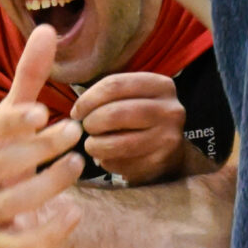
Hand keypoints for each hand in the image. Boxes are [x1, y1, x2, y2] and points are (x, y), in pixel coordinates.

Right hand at [0, 24, 87, 247]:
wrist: (17, 204)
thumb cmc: (15, 150)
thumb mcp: (22, 113)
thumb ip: (31, 74)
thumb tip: (48, 28)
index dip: (3, 123)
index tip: (40, 112)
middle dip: (35, 149)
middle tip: (74, 132)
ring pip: (6, 204)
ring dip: (45, 184)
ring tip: (79, 164)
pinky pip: (17, 243)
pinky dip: (47, 230)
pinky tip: (76, 211)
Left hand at [73, 71, 192, 184]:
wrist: (170, 150)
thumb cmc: (141, 119)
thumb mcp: (133, 97)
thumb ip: (109, 95)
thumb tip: (78, 112)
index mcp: (160, 85)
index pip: (114, 85)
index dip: (88, 99)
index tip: (77, 112)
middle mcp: (169, 110)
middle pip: (114, 113)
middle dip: (91, 123)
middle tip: (85, 129)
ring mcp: (167, 138)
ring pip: (117, 143)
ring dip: (95, 145)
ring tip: (92, 145)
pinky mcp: (160, 162)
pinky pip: (121, 163)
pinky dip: (106, 161)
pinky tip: (107, 157)